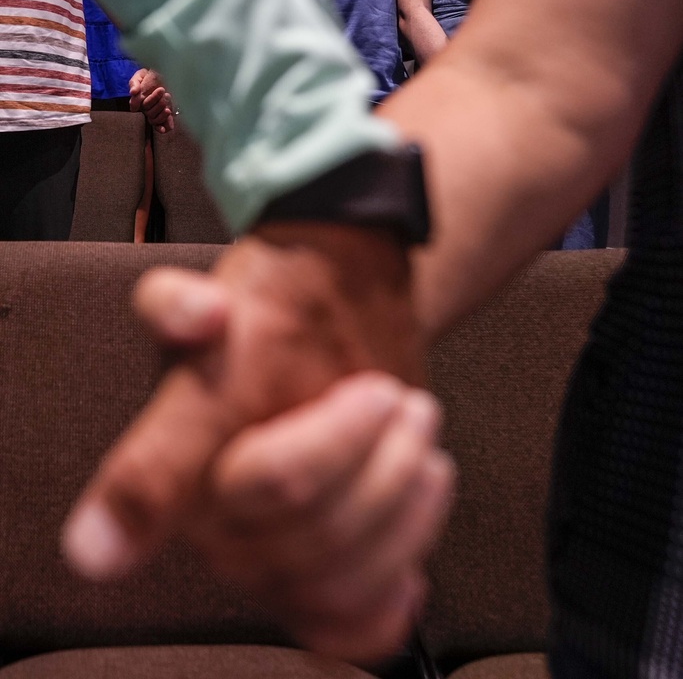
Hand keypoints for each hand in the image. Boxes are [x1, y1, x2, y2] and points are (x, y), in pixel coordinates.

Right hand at [62, 224, 440, 658]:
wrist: (336, 319)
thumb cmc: (277, 310)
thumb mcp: (233, 299)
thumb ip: (180, 308)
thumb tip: (194, 314)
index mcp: (177, 453)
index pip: (171, 482)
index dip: (170, 500)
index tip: (110, 544)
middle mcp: (211, 521)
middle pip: (305, 517)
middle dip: (370, 449)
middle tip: (392, 394)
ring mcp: (264, 560)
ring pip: (340, 575)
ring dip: (401, 499)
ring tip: (415, 433)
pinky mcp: (311, 584)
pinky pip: (344, 628)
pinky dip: (384, 608)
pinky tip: (409, 574)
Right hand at [129, 67, 173, 131]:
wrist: (164, 74)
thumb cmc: (150, 75)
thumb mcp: (140, 75)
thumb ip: (135, 83)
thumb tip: (133, 92)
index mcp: (138, 100)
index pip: (135, 107)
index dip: (136, 104)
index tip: (141, 98)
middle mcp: (145, 109)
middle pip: (148, 112)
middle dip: (156, 102)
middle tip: (162, 90)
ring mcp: (155, 112)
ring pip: (154, 119)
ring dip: (162, 113)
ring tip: (168, 98)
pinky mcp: (165, 114)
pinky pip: (162, 125)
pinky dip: (164, 126)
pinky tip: (166, 127)